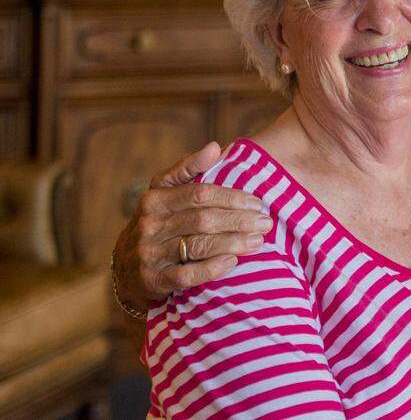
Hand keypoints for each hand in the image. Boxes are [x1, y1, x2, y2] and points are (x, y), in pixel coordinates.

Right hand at [112, 142, 270, 308]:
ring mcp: (149, 254)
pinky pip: (186, 275)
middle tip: (265, 223)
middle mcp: (149, 225)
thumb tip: (215, 147)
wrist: (126, 270)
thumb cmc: (157, 224)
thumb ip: (188, 169)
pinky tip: (233, 262)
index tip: (257, 203)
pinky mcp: (152, 280)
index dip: (232, 198)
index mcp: (154, 199)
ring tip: (258, 241)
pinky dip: (212, 268)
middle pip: (203, 219)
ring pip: (197, 245)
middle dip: (239, 220)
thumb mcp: (164, 193)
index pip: (200, 193)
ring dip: (233, 242)